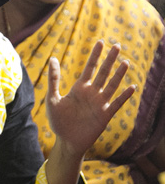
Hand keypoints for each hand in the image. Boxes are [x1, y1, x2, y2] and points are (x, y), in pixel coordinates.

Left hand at [47, 41, 134, 157]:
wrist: (66, 141)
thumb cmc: (58, 120)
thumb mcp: (52, 98)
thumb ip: (53, 79)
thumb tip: (53, 58)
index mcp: (79, 88)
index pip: (89, 68)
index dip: (95, 56)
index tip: (101, 42)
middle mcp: (91, 93)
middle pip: (103, 73)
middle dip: (109, 60)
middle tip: (117, 45)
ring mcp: (99, 104)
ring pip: (111, 86)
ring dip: (119, 75)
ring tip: (125, 62)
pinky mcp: (105, 116)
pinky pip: (116, 104)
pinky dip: (123, 96)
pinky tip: (131, 87)